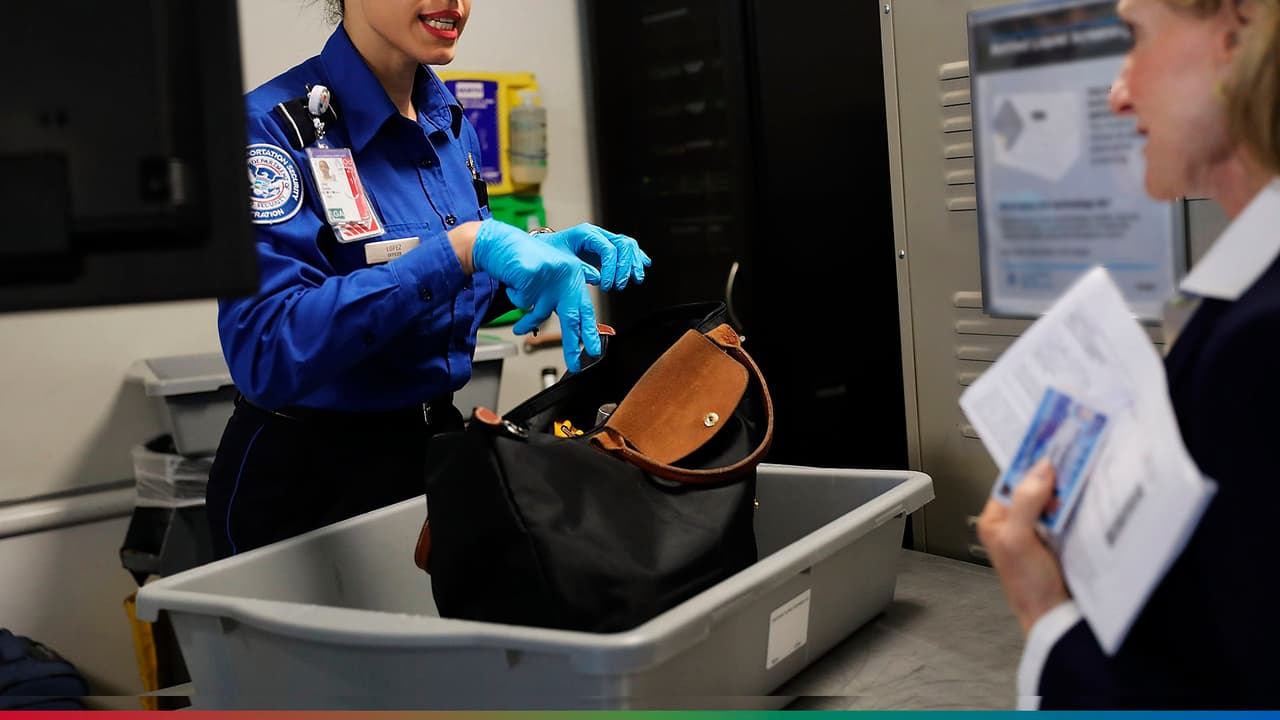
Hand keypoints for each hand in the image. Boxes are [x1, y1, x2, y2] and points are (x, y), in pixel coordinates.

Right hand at [472, 219, 601, 372]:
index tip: (593, 349)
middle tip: (575, 362)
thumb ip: (557, 299)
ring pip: (540, 313)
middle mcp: (566, 275)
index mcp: (573, 275)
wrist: (500, 242)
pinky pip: (522, 302)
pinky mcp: (532, 276)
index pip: (585, 308)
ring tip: (518, 329)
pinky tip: (513, 284)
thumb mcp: (546, 280)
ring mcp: (550, 275)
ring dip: (526, 323)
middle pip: (571, 317)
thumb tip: (572, 327)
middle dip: (572, 343)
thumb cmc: (522, 260)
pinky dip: (515, 296)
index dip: (588, 330)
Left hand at [535, 224, 650, 291]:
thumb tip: (597, 278)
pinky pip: (628, 249)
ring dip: (634, 264)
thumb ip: (578, 269)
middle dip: (624, 268)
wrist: (544, 249)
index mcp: (586, 234)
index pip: (609, 248)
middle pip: (623, 245)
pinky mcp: (607, 248)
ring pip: (629, 246)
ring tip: (635, 280)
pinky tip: (645, 265)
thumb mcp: (560, 262)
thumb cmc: (549, 255)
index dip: (611, 269)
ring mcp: (604, 240)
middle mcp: (598, 234)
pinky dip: (637, 257)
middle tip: (618, 287)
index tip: (606, 286)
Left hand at [976, 458, 1070, 634]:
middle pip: (1034, 486)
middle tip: (1072, 454)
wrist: (1055, 617)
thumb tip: (1039, 469)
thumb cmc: (1028, 588)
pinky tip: (1087, 496)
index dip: (1030, 463)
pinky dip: (1077, 504)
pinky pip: (1067, 512)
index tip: (1049, 443)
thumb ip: (1026, 503)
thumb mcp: (1019, 540)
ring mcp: (1038, 530)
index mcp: (996, 519)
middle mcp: (1015, 522)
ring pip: (1053, 498)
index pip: (1012, 480)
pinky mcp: (1059, 538)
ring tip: (1082, 469)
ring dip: (1067, 488)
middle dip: (1052, 473)